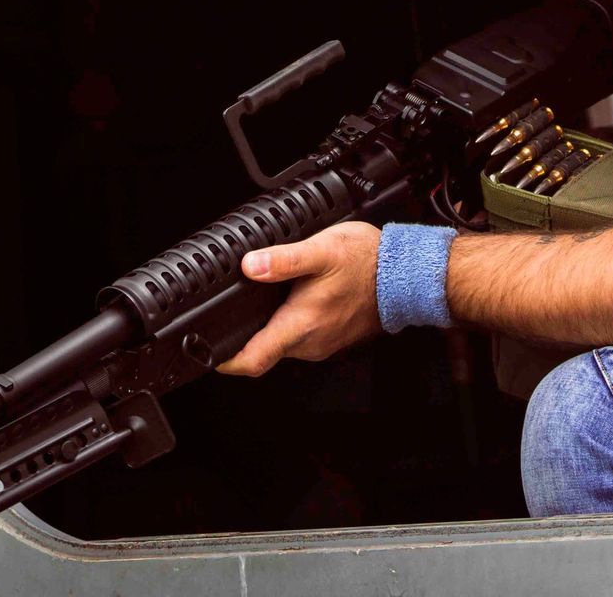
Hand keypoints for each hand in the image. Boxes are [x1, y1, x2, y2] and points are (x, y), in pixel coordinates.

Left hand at [215, 221, 381, 376]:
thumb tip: (249, 265)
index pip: (252, 361)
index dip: (224, 361)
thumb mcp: (321, 250)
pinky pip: (301, 336)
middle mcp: (309, 342)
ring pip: (282, 342)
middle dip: (245, 332)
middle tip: (235, 306)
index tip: (207, 352)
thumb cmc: (368, 262)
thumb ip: (282, 260)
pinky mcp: (331, 336)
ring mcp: (322, 342)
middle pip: (263, 350)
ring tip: (267, 296)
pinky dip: (291, 321)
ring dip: (271, 325)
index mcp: (300, 325)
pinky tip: (295, 298)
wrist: (405, 274)